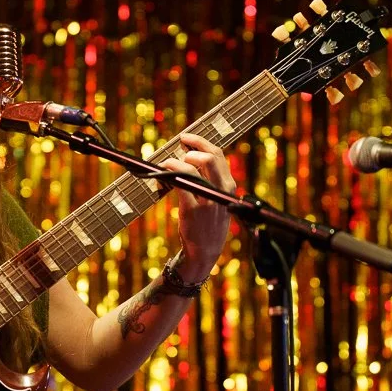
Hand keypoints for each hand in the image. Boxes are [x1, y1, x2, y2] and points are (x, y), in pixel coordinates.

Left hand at [158, 133, 236, 281]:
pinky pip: (179, 184)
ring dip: (178, 160)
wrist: (206, 251)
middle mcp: (221, 191)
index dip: (201, 143)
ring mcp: (207, 200)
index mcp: (228, 186)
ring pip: (193, 168)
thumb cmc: (209, 224)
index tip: (187, 139)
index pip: (218, 155)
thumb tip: (191, 159)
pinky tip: (163, 172)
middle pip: (210, 156)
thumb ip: (211, 181)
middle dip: (193, 145)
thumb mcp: (218, 201)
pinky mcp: (192, 210)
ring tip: (168, 162)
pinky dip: (169, 173)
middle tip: (180, 145)